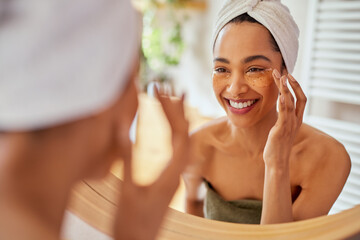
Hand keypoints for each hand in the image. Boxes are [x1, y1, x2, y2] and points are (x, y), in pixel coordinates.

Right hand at [114, 87, 188, 239]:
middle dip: (176, 108)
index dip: (172, 109)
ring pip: (183, 142)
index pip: (178, 133)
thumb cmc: (130, 223)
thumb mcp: (127, 189)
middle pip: (184, 134)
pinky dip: (175, 133)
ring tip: (172, 99)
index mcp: (171, 174)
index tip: (161, 89)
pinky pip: (178, 151)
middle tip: (168, 86)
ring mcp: (175, 177)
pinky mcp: (169, 180)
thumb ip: (127, 157)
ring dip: (178, 119)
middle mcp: (178, 173)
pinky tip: (169, 126)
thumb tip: (122, 126)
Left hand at [263, 70, 306, 167]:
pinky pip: (284, 115)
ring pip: (290, 103)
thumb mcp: (281, 128)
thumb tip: (279, 108)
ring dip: (285, 89)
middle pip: (297, 97)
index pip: (301, 99)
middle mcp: (295, 121)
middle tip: (283, 72)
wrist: (276, 161)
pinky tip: (281, 96)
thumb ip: (283, 118)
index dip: (296, 86)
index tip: (288, 76)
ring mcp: (289, 125)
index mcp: (296, 120)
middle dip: (291, 84)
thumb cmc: (277, 145)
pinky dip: (283, 105)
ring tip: (280, 78)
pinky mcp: (281, 130)